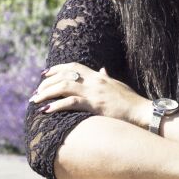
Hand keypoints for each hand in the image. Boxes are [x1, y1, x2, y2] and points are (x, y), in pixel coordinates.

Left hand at [30, 63, 146, 125]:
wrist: (143, 112)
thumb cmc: (131, 102)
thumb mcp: (118, 85)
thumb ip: (107, 78)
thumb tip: (102, 69)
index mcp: (98, 77)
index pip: (73, 66)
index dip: (56, 68)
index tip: (44, 74)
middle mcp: (94, 81)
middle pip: (64, 76)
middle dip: (47, 83)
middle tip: (36, 92)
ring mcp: (94, 93)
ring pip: (64, 87)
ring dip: (47, 93)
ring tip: (35, 101)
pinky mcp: (95, 105)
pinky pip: (71, 103)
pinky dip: (57, 105)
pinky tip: (46, 110)